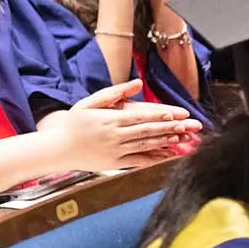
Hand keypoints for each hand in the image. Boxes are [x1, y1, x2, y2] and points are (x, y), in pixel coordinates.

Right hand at [43, 81, 200, 170]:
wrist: (57, 148)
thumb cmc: (72, 123)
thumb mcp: (89, 103)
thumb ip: (113, 93)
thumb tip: (136, 84)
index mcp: (109, 119)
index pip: (141, 117)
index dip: (161, 116)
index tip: (178, 115)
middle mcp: (115, 136)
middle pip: (149, 131)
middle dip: (172, 128)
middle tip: (191, 127)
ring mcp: (116, 151)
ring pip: (147, 145)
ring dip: (168, 142)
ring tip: (185, 138)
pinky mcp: (116, 163)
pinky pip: (140, 160)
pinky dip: (156, 157)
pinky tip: (169, 154)